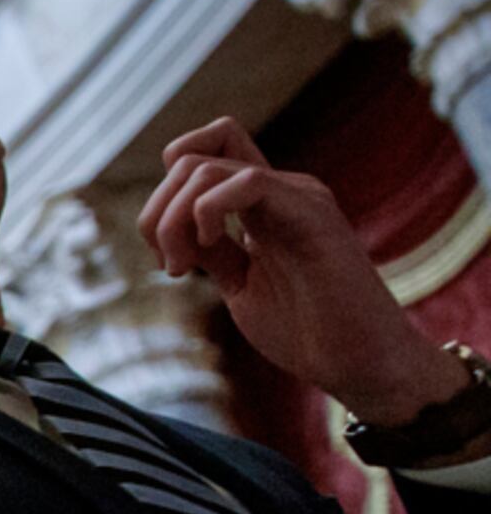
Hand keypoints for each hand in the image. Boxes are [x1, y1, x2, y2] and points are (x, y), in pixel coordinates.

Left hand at [138, 118, 463, 423]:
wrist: (356, 361)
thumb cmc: (305, 329)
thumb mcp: (239, 283)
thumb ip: (212, 250)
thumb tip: (171, 229)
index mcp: (261, 206)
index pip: (205, 152)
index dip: (164, 191)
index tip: (164, 252)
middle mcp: (279, 191)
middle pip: (191, 158)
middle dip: (156, 211)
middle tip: (169, 267)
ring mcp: (297, 197)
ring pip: (206, 168)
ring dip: (172, 219)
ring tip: (181, 268)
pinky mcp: (314, 213)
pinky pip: (249, 182)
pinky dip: (207, 211)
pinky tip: (209, 249)